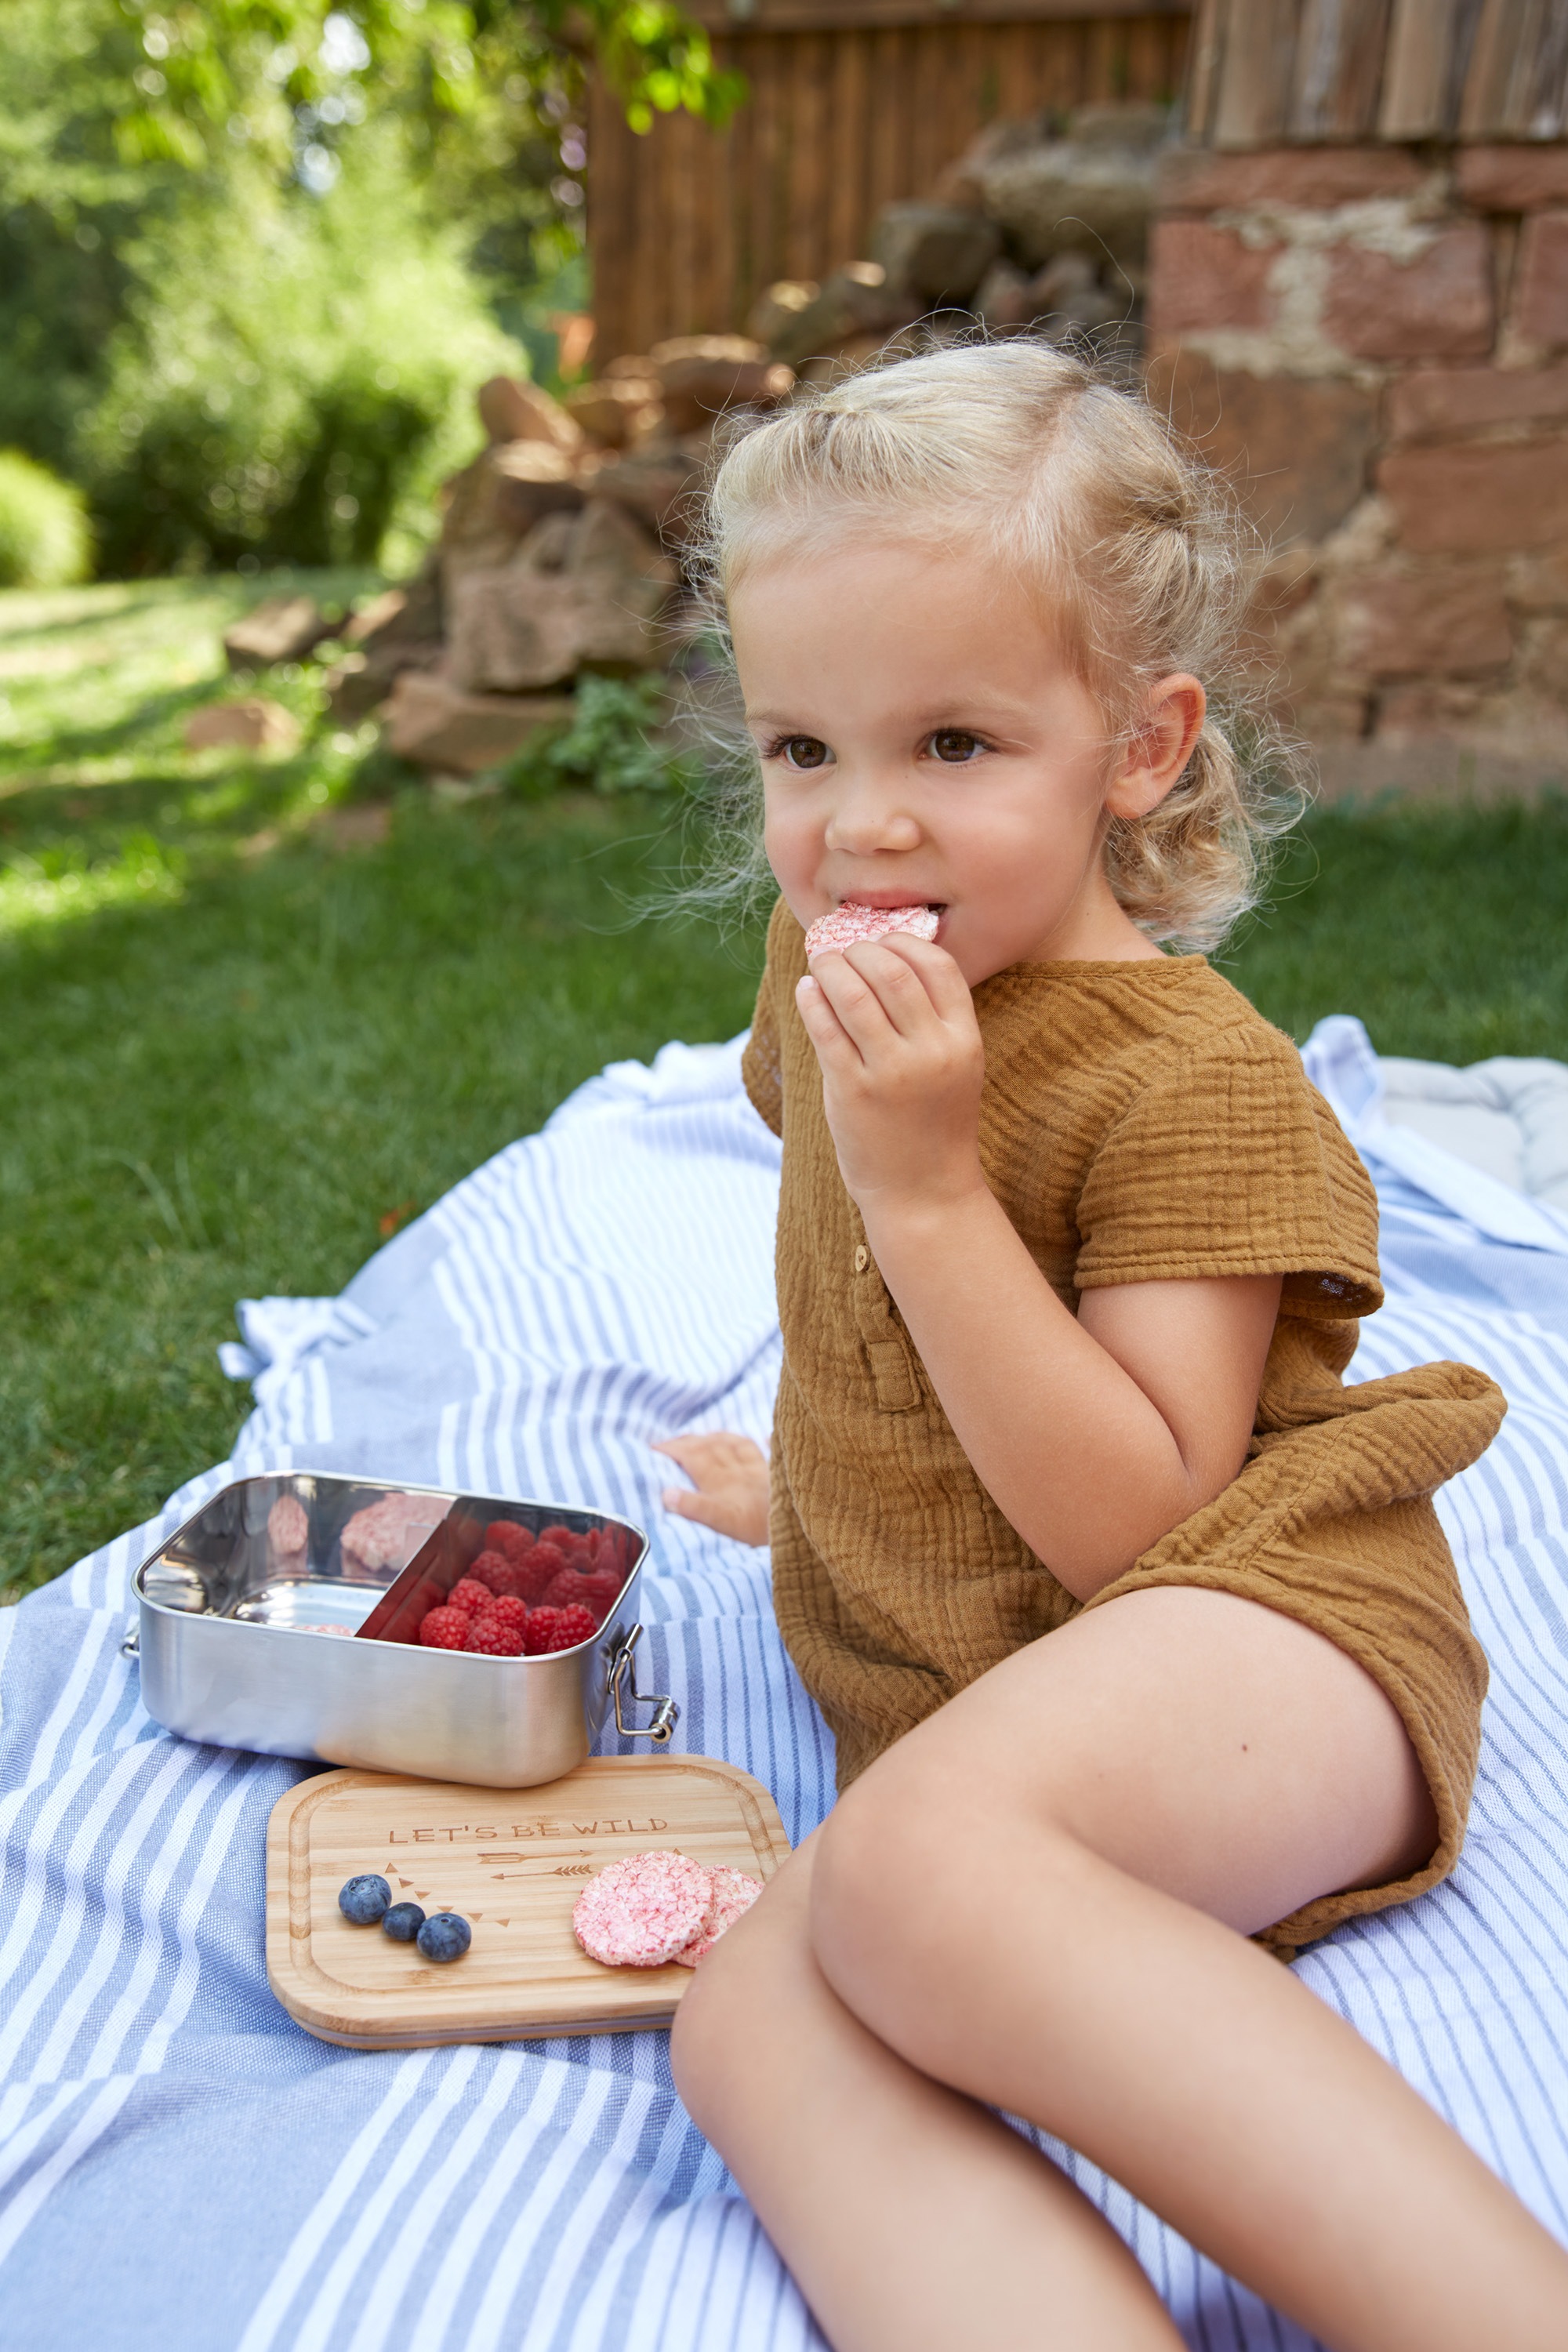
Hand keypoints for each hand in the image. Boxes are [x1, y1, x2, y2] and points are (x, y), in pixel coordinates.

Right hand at [654, 1432, 770, 1546]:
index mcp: (722, 1480)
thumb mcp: (722, 1521)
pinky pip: (765, 1451)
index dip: (672, 1450)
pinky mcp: (776, 1474)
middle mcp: (738, 1469)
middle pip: (710, 1447)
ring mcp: (759, 1469)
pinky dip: (760, 1443)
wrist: (797, 1524)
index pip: (692, 1456)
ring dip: (715, 1438)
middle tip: (671, 1442)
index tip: (654, 1449)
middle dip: (688, 1441)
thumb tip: (667, 1494)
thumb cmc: (758, 1527)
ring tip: (704, 1437)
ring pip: (734, 1444)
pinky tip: (764, 1436)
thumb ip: (695, 1507)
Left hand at [795, 935, 985, 1214]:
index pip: (937, 965)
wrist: (925, 1194)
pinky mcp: (853, 1091)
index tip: (880, 941)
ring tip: (820, 965)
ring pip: (853, 994)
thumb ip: (931, 1020)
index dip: (903, 942)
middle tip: (842, 950)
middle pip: (890, 971)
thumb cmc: (935, 1126)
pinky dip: (812, 999)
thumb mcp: (955, 1067)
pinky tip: (807, 991)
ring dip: (829, 968)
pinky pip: (825, 1028)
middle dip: (859, 950)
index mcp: (964, 1040)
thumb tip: (884, 959)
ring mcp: (891, 1073)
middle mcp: (932, 1052)